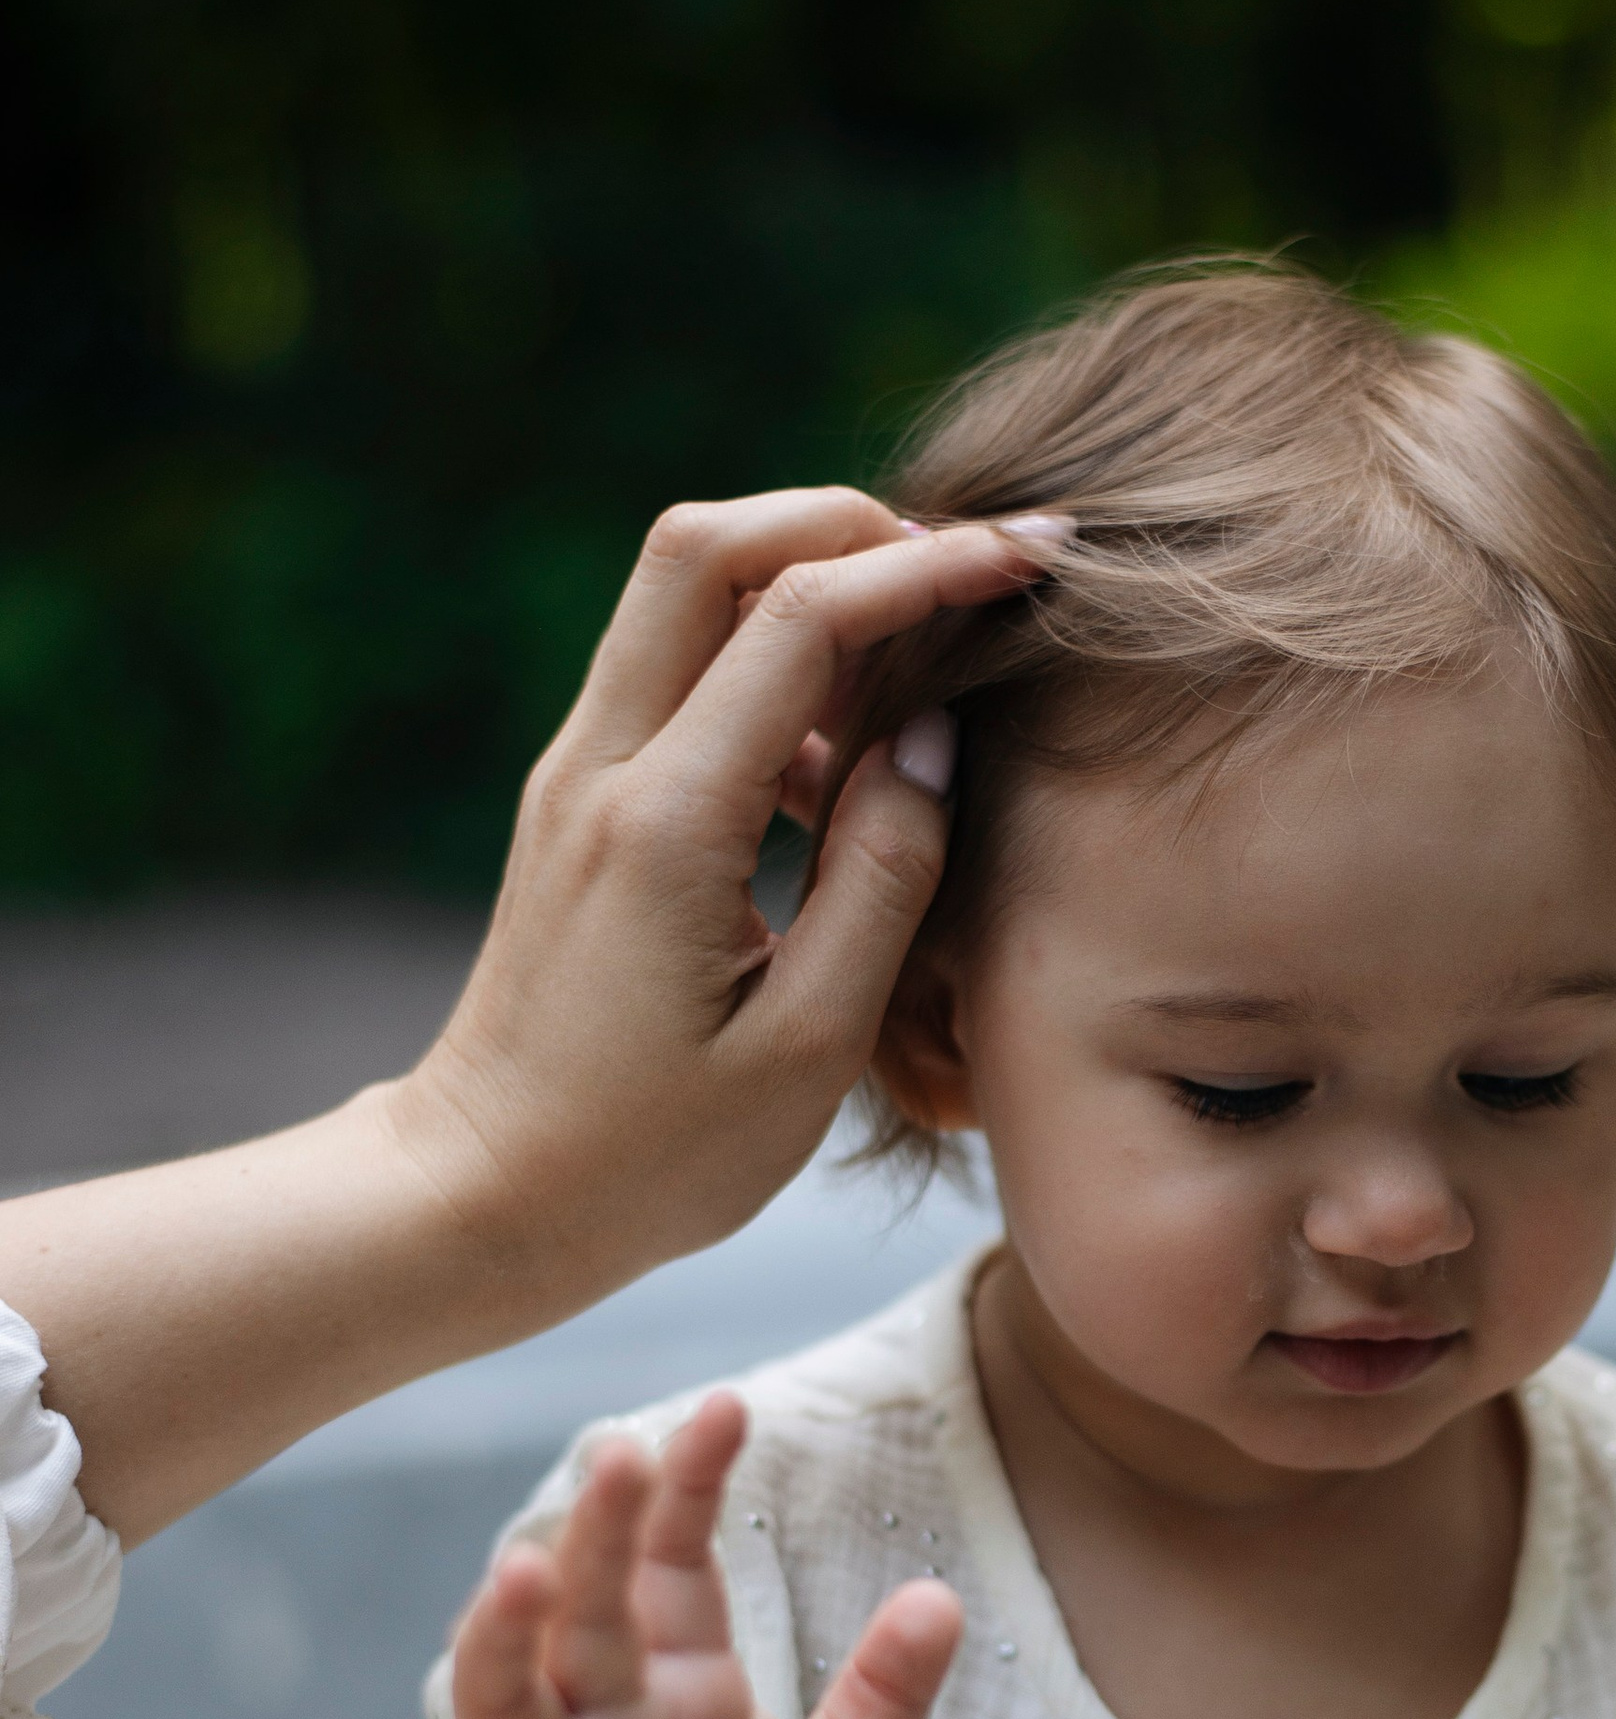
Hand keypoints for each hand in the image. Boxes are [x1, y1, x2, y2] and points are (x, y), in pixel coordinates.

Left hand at [391, 487, 1068, 1309]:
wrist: (485, 1194)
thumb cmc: (651, 1156)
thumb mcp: (806, 1049)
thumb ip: (881, 881)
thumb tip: (933, 744)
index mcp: (666, 822)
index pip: (798, 615)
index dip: (924, 570)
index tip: (1027, 562)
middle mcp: (603, 767)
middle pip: (706, 543)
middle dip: (841, 524)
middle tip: (959, 572)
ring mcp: (578, 775)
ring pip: (683, 595)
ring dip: (804, 592)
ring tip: (916, 681)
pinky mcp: (581, 803)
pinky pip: (677, 678)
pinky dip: (767, 670)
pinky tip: (838, 772)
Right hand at [422, 1392, 962, 1718]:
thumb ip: (883, 1701)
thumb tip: (937, 1597)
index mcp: (686, 1684)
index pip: (675, 1562)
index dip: (689, 1488)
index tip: (724, 1409)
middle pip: (586, 1605)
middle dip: (600, 1532)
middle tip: (624, 1458)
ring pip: (500, 1693)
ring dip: (505, 1635)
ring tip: (528, 1577)